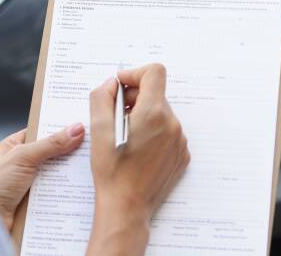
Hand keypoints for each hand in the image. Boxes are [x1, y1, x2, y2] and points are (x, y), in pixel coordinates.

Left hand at [0, 124, 84, 231]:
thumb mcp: (23, 157)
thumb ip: (50, 143)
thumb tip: (75, 129)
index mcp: (15, 146)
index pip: (42, 131)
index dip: (60, 128)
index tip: (82, 124)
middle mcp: (22, 163)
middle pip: (52, 154)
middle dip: (69, 152)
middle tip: (91, 148)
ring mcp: (30, 183)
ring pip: (56, 175)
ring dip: (68, 175)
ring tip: (89, 169)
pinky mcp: (36, 201)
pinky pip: (55, 193)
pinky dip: (65, 192)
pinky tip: (79, 190)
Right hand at [86, 63, 189, 255]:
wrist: (127, 208)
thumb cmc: (112, 172)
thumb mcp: (98, 131)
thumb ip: (102, 98)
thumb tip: (112, 84)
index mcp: (154, 114)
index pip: (154, 73)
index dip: (134, 74)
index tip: (120, 87)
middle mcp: (172, 124)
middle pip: (156, 94)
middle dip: (135, 99)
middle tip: (116, 116)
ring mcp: (180, 141)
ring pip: (162, 114)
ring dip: (144, 117)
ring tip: (127, 137)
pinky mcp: (182, 155)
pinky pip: (168, 132)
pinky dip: (154, 134)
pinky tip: (138, 151)